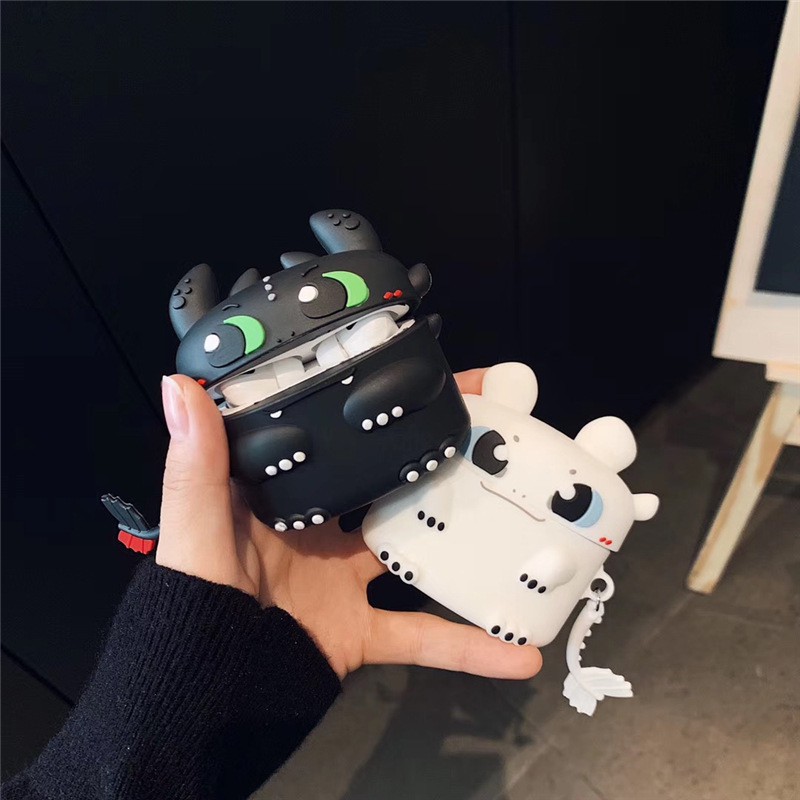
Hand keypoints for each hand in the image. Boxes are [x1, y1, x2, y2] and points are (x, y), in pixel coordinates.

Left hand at [157, 371, 541, 680]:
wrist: (202, 697)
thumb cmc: (192, 601)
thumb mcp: (195, 527)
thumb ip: (196, 464)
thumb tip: (181, 387)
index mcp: (288, 492)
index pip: (340, 435)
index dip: (381, 405)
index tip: (427, 377)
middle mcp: (324, 527)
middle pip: (393, 484)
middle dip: (441, 460)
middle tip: (497, 435)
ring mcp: (348, 579)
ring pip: (420, 552)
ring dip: (470, 546)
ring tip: (526, 523)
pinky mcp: (364, 629)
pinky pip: (422, 636)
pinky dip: (467, 648)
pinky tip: (517, 652)